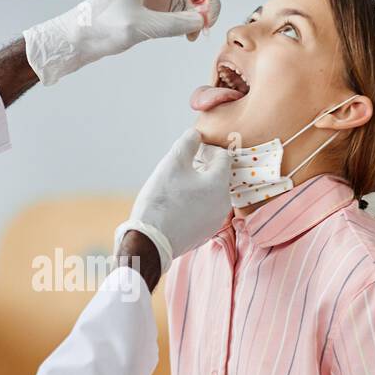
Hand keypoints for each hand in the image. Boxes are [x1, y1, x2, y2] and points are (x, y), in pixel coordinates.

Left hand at [23, 0, 221, 85]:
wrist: (77, 42)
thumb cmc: (99, 27)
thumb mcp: (139, 26)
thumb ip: (173, 24)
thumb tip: (201, 22)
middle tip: (209, 21)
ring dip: (199, 13)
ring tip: (196, 35)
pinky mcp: (153, 12)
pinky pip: (180, 12)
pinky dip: (189, 23)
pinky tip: (189, 37)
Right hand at [114, 129, 231, 275]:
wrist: (149, 241)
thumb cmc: (161, 199)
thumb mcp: (172, 162)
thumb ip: (188, 142)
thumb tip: (197, 133)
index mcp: (220, 183)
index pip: (223, 156)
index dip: (206, 149)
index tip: (189, 152)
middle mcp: (224, 203)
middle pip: (218, 176)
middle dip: (202, 169)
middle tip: (180, 170)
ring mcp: (216, 220)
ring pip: (211, 194)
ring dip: (198, 187)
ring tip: (176, 189)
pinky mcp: (205, 233)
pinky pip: (204, 211)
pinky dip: (194, 204)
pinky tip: (176, 207)